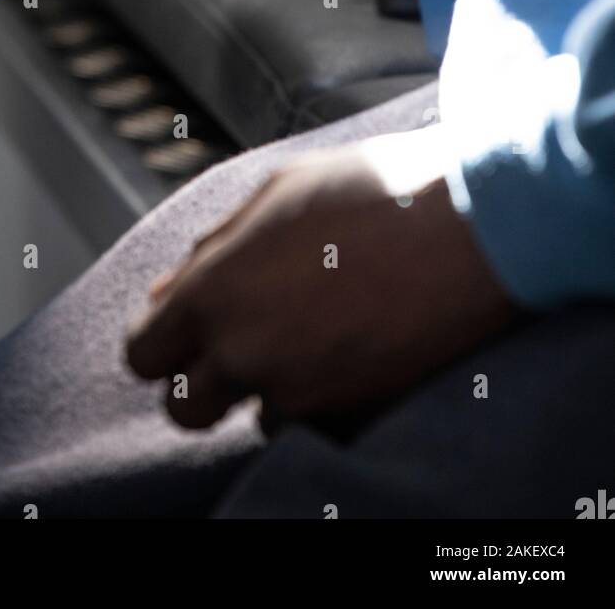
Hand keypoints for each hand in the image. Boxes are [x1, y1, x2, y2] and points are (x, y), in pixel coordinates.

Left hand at [126, 136, 514, 429]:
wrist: (474, 226)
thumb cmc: (373, 191)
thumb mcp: (276, 193)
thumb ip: (213, 248)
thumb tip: (169, 290)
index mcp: (213, 290)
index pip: (144, 354)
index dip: (162, 342)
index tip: (185, 332)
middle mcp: (243, 351)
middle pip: (185, 407)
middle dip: (205, 381)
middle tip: (243, 345)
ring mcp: (299, 390)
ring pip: (254, 417)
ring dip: (272, 386)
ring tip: (319, 333)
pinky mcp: (352, 415)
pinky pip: (314, 425)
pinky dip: (325, 398)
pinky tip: (353, 350)